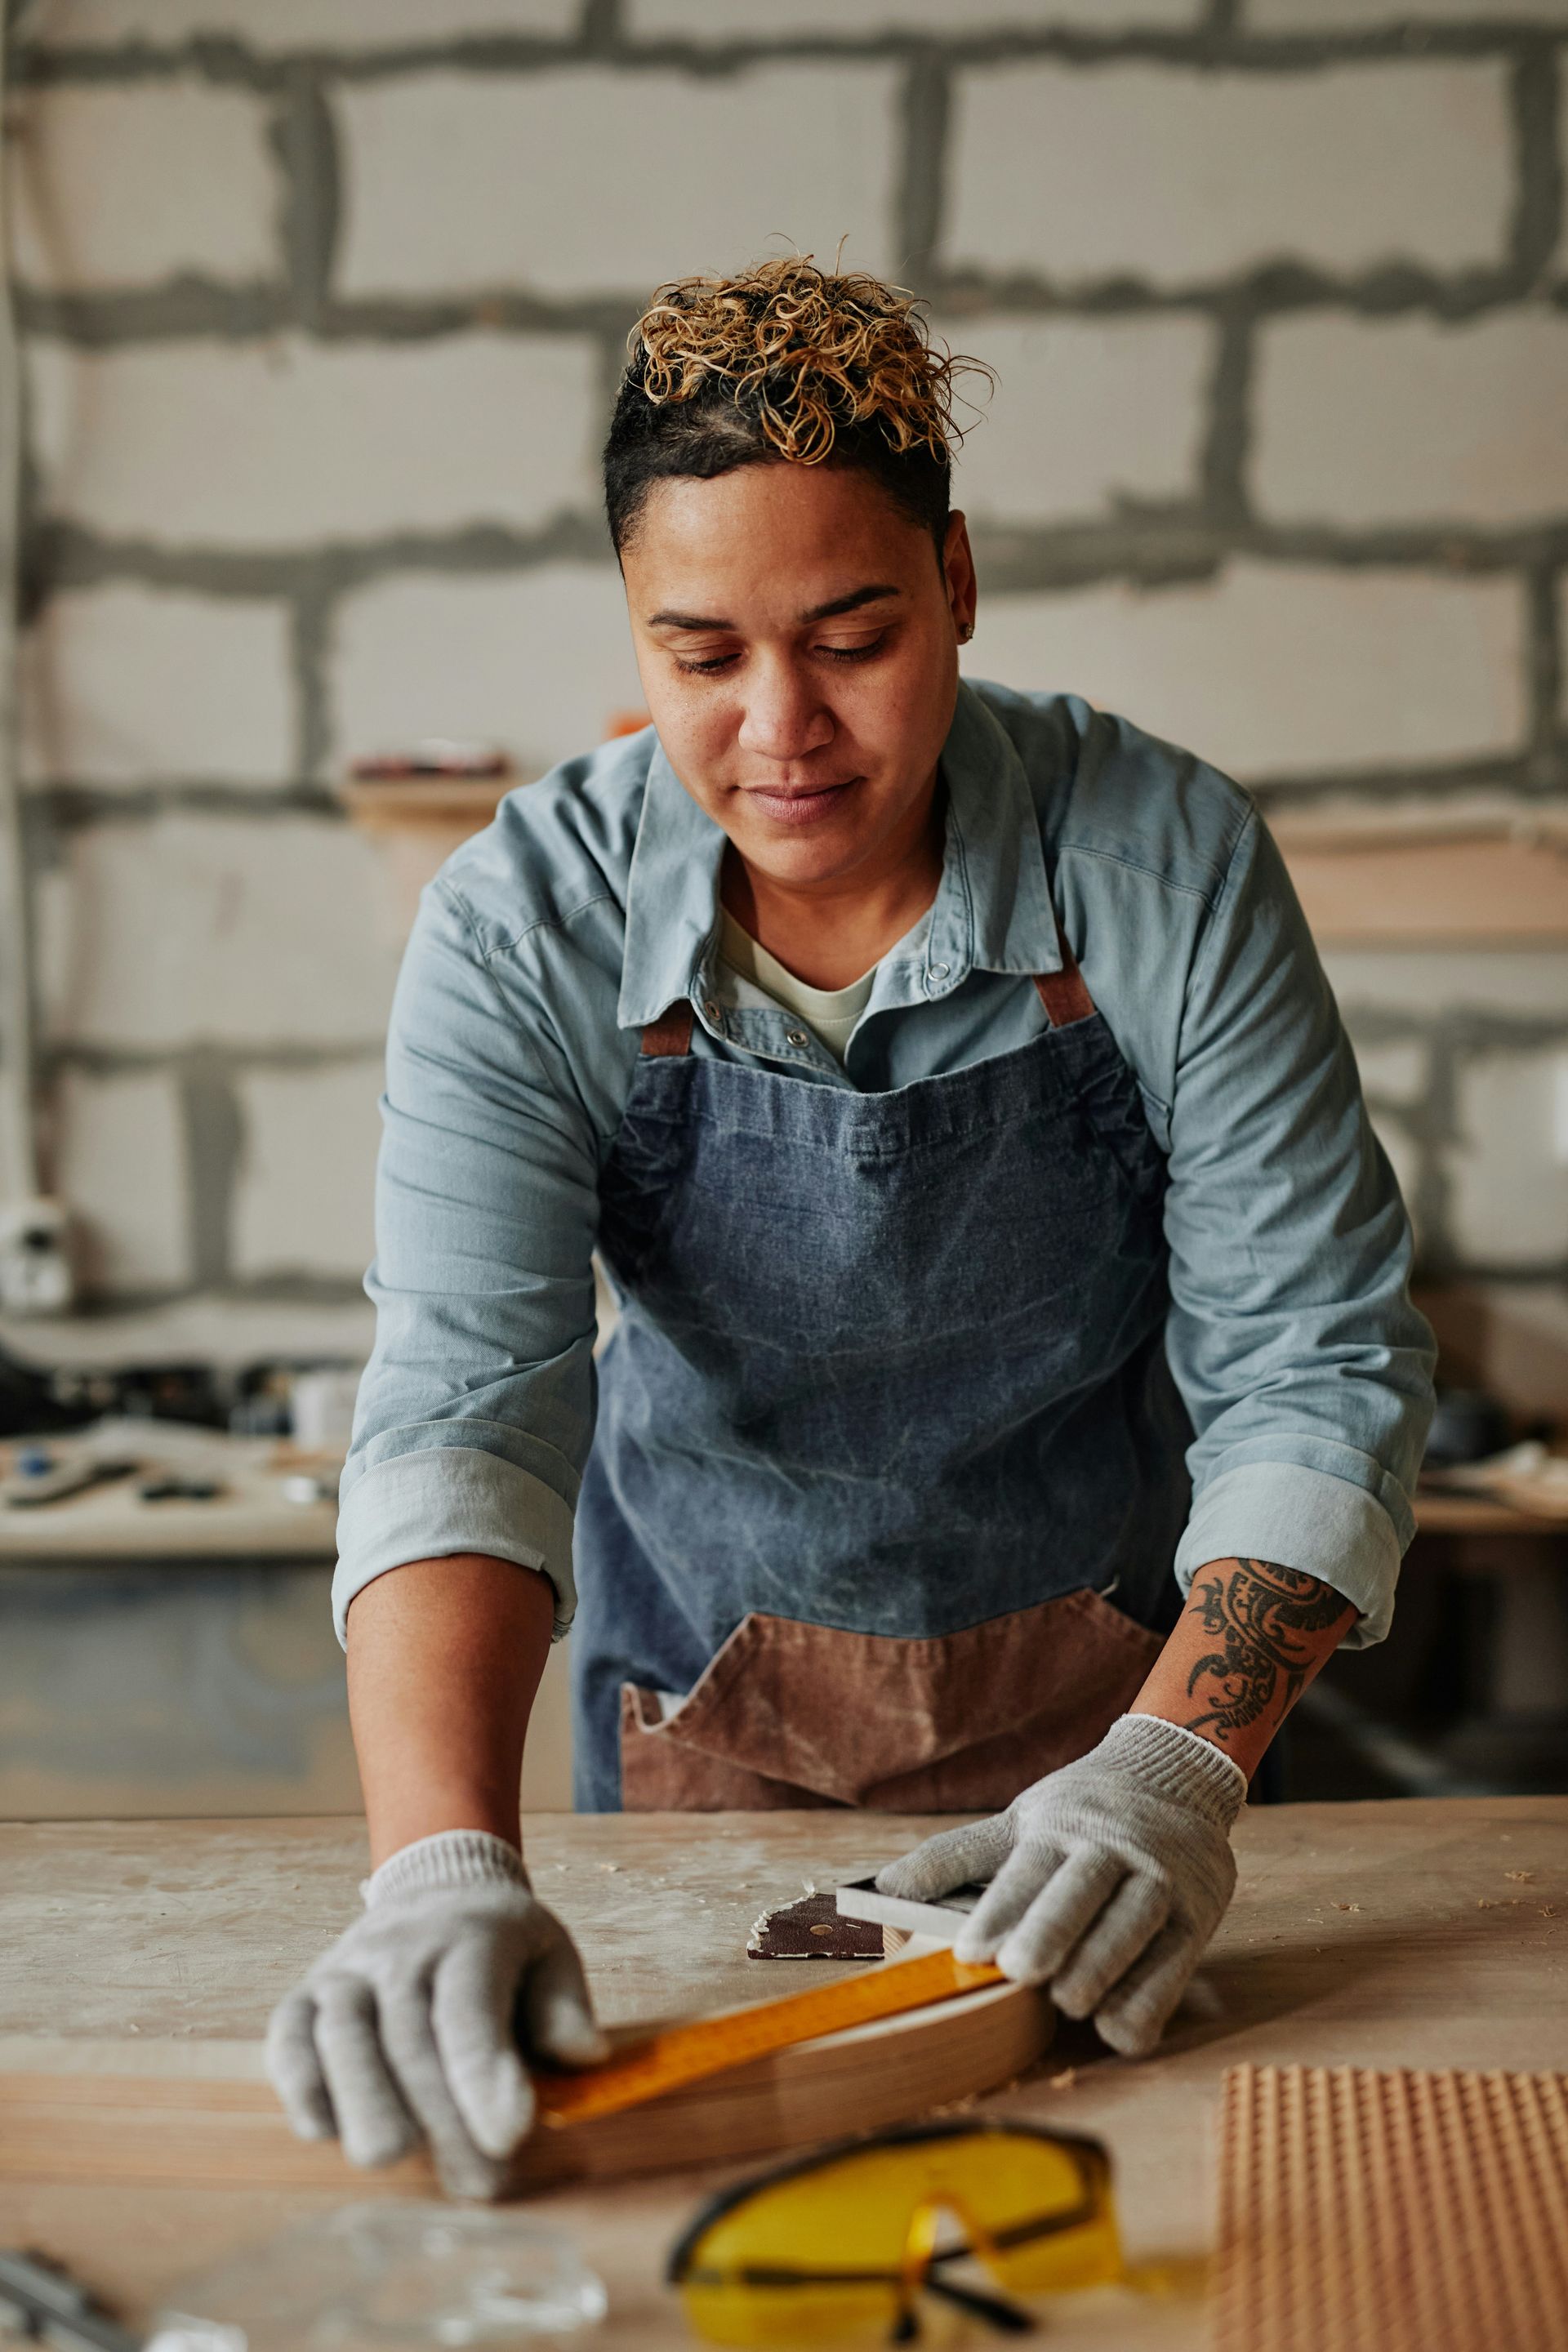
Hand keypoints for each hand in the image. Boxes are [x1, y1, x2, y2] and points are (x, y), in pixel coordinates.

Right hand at [267, 1829, 606, 2198]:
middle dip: (440, 2116)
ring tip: (396, 2158)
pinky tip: (325, 2130)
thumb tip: (582, 2055)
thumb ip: (563, 2007)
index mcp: (470, 1936)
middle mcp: (400, 1949)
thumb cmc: (500, 1944)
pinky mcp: (305, 1995)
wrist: (437, 1886)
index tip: (509, 2136)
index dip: (485, 2074)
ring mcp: (346, 1970)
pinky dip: (301, 2083)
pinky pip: (289, 2037)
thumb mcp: (549, 1953)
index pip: (471, 2008)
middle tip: (477, 2180)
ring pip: (342, 2034)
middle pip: (409, 2035)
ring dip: (367, 2102)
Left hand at [876, 1715, 1246, 2056]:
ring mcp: (1163, 1880)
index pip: (1028, 1870)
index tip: (971, 1951)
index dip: (1001, 1910)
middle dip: (1055, 1929)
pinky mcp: (1199, 1914)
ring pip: (1137, 1921)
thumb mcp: (1020, 1821)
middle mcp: (1115, 1848)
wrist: (1175, 1776)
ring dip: (1105, 1963)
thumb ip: (956, 1859)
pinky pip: (1177, 1961)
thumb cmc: (1082, 1812)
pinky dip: (1152, 1998)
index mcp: (1063, 1825)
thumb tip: (883, 1890)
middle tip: (1021, 1971)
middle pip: (1083, 1889)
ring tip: (1070, 2001)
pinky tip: (1122, 2030)